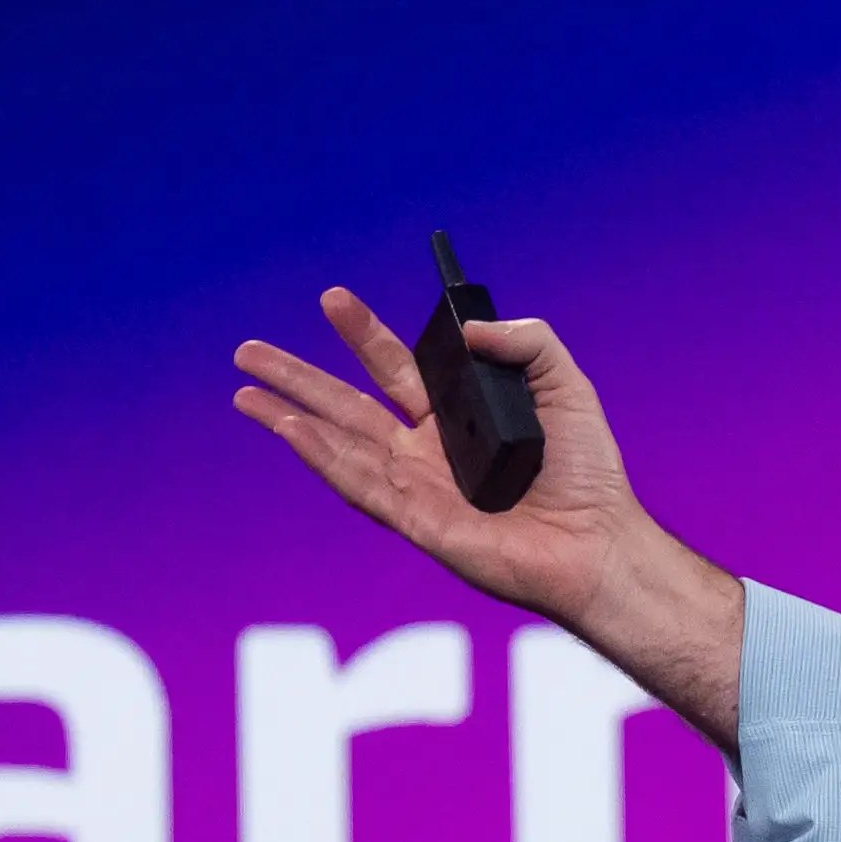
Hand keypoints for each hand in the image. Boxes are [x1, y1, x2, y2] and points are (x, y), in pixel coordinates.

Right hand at [229, 291, 745, 736]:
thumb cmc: (589, 472)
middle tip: (248, 349)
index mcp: (458, 416)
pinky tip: (287, 428)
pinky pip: (356, 481)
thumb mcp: (566, 386)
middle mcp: (428, 449)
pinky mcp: (414, 518)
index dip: (362, 334)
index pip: (397, 367)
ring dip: (289, 414)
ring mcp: (416, 485)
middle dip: (298, 375)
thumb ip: (527, 343)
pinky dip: (318, 453)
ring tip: (244, 389)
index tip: (331, 299)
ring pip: (338, 440)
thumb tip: (469, 330)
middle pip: (348, 402)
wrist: (596, 542)